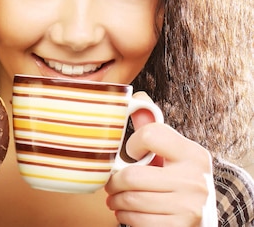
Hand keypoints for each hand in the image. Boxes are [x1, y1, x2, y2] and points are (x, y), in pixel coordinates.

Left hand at [105, 92, 213, 226]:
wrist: (201, 218)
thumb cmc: (178, 180)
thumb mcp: (173, 153)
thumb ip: (154, 128)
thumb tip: (136, 97)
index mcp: (193, 153)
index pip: (149, 134)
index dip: (132, 144)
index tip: (131, 153)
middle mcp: (195, 178)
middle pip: (132, 175)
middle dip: (113, 182)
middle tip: (110, 184)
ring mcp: (189, 205)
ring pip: (131, 199)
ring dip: (115, 200)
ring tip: (115, 198)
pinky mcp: (180, 226)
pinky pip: (136, 220)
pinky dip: (125, 216)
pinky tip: (127, 211)